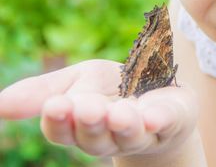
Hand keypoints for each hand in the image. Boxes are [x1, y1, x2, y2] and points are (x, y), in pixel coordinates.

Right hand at [0, 60, 198, 157]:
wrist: (159, 92)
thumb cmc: (114, 88)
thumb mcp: (78, 80)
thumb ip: (43, 92)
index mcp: (81, 124)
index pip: (63, 129)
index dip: (59, 120)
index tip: (56, 105)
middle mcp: (109, 135)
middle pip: (94, 137)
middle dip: (90, 123)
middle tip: (87, 108)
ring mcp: (141, 131)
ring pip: (129, 135)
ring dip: (122, 125)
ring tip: (117, 113)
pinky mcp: (170, 120)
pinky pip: (165, 123)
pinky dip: (159, 120)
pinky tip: (153, 117)